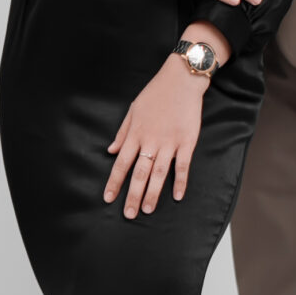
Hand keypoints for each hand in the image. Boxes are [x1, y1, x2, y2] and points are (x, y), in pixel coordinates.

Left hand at [105, 55, 206, 216]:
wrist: (181, 80)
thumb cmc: (155, 93)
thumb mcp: (133, 109)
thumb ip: (123, 132)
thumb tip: (111, 150)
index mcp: (136, 134)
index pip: (121, 163)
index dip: (114, 182)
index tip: (108, 198)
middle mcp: (151, 141)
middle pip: (139, 174)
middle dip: (133, 195)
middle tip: (129, 214)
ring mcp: (170, 142)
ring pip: (159, 173)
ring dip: (153, 193)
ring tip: (148, 210)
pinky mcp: (187, 141)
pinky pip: (183, 166)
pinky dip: (180, 182)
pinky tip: (178, 196)